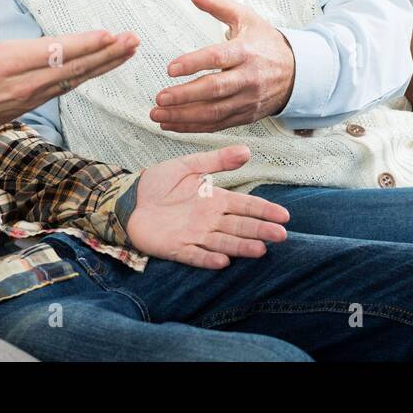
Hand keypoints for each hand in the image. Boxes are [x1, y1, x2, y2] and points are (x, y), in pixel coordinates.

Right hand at [0, 0, 138, 150]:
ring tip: (130, 50)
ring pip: (75, 79)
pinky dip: (89, 75)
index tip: (109, 35)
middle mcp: (25, 83)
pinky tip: (106, 66)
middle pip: (74, 67)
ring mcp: (31, 96)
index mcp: (7, 62)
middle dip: (107, 54)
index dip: (84, 44)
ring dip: (105, 65)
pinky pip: (67, 87)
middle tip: (133, 40)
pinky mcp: (32, 103)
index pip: (54, 52)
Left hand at [126, 144, 289, 267]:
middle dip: (260, 231)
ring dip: (241, 246)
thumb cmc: (158, 183)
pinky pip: (195, 255)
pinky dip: (209, 258)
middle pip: (240, 226)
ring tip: (260, 249)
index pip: (245, 205)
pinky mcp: (177, 248)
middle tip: (281, 235)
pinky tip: (223, 261)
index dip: (264, 210)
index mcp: (215, 199)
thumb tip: (247, 151)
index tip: (284, 216)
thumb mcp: (187, 165)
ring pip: (223, 242)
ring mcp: (194, 235)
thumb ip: (216, 160)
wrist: (128, 199)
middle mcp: (209, 220)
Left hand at [149, 0, 295, 132]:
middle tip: (160, 97)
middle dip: (185, 96)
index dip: (193, 63)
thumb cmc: (265, 42)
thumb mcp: (245, 18)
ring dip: (184, 116)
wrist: (297, 72)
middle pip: (214, 89)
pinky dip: (193, 128)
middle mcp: (248, 78)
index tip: (170, 68)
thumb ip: (216, 4)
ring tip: (158, 114)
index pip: (217, 58)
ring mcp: (247, 100)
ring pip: (214, 113)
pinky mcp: (245, 116)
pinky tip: (172, 124)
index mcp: (246, 51)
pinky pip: (217, 125)